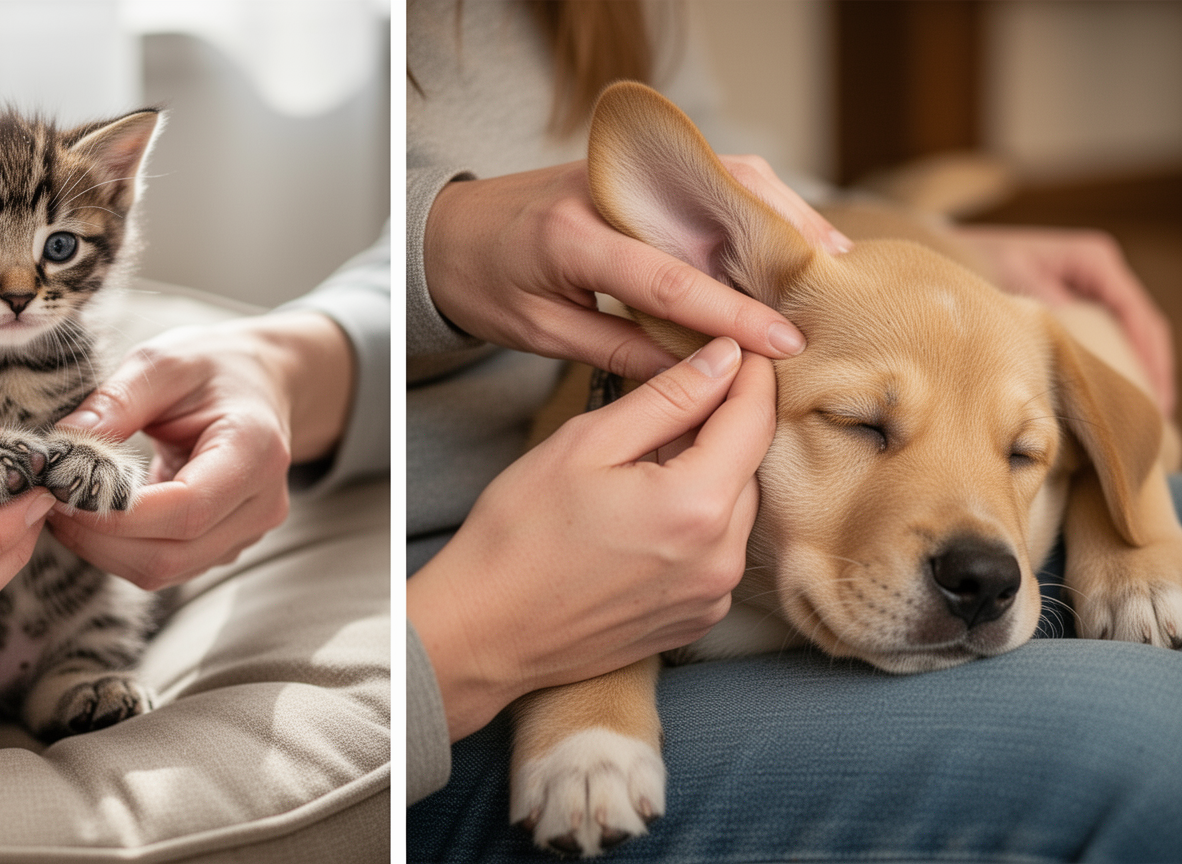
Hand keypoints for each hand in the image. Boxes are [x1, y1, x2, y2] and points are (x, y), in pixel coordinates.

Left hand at [49, 310, 352, 588]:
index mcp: (256, 452)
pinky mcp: (224, 545)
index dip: (117, 514)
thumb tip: (63, 446)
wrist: (260, 384)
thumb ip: (117, 401)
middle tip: (49, 501)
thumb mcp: (165, 363)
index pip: (186, 509)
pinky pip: (166, 565)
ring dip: (103, 549)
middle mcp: (261, 504)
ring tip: (66, 506)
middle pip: (172, 553)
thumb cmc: (214, 369)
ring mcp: (246, 533)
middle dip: (99, 538)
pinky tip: (94, 516)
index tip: (62, 490)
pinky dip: (120, 549)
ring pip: (164, 569)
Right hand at [407, 338, 773, 739]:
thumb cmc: (519, 534)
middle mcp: (721, 557)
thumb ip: (667, 397)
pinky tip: (640, 517)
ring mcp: (712, 596)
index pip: (754, 420)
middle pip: (749, 466)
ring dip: (706, 475)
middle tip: (663, 409)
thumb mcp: (586, 443)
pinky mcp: (697, 619)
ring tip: (640, 468)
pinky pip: (716, 551)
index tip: (736, 349)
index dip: (750, 375)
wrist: (485, 631)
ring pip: (735, 509)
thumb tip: (725, 359)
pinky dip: (695, 522)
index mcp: (697, 505)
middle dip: (719, 428)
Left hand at [422, 158, 849, 379]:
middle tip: (830, 298)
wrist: (442, 228)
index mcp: (573, 238)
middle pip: (714, 207)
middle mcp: (607, 189)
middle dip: (779, 251)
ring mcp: (625, 169)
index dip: (732, 315)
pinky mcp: (637, 168)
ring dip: (780, 217)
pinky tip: (786, 237)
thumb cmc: (482, 284)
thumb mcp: (539, 332)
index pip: (669, 279)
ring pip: (723, 179)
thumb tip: (694, 376)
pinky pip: (709, 175)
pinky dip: (755, 203)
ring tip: (826, 265)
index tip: (782, 344)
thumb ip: (617, 350)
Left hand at [953, 224, 1174, 414]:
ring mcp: (1090, 287)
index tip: (1153, 397)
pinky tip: (1112, 395)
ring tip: (1143, 414)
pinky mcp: (1076, 303)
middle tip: (1155, 417)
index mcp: (1094, 260)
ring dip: (1138, 370)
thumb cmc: (982, 260)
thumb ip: (1048, 306)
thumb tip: (1074, 344)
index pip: (1137, 316)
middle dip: (1151, 371)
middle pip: (1142, 328)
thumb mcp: (1015, 281)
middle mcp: (1099, 272)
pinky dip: (1115, 363)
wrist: (951, 252)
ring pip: (1130, 334)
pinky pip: (1107, 336)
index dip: (1151, 359)